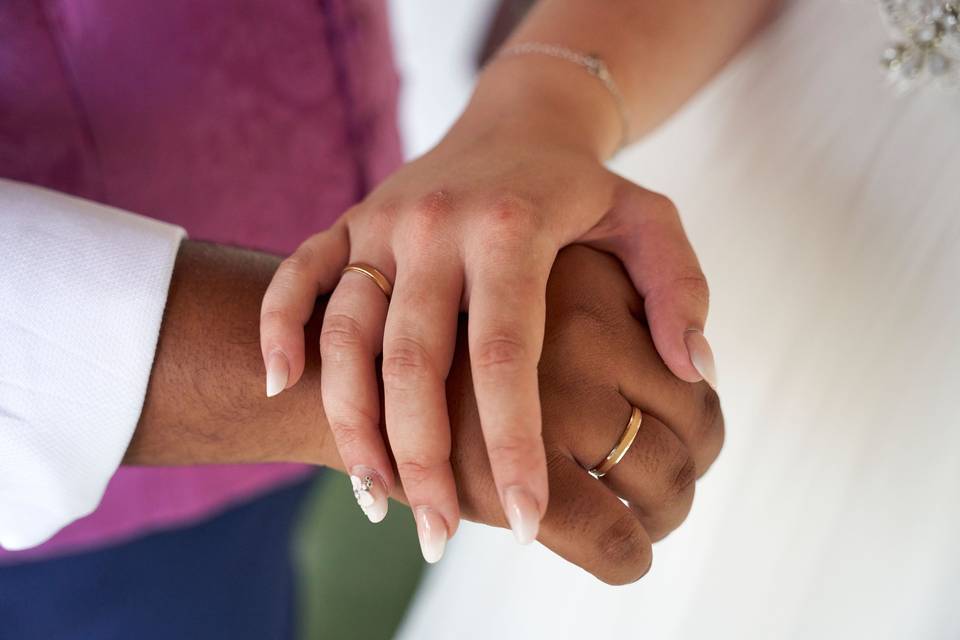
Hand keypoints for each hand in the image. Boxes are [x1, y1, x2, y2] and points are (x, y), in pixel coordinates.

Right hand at [131, 240, 719, 582]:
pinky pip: (298, 277)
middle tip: (439, 536)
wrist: (513, 121)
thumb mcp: (648, 220)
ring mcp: (383, 223)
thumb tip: (693, 369)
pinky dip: (279, 329)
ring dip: (351, 423)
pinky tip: (281, 389)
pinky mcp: (349, 223)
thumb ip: (678, 288)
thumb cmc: (581, 189)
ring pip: (346, 334)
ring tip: (378, 501)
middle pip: (413, 360)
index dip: (514, 443)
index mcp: (511, 228)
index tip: (528, 522)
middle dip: (424, 459)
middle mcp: (436, 225)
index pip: (505, 353)